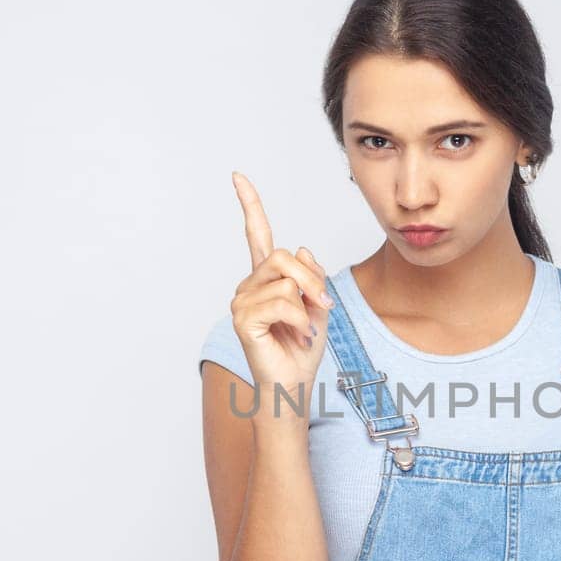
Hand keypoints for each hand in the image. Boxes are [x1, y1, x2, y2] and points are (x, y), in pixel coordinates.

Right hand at [227, 171, 333, 412]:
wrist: (294, 383)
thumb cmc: (303, 348)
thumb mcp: (318, 304)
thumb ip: (312, 275)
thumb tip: (303, 249)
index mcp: (266, 278)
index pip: (257, 235)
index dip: (250, 205)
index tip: (238, 177)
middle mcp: (250, 284)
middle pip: (284, 256)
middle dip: (311, 279)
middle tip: (322, 304)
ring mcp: (242, 300)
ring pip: (285, 279)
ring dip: (307, 303)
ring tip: (305, 327)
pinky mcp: (241, 318)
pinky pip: (281, 301)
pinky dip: (299, 319)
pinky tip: (298, 335)